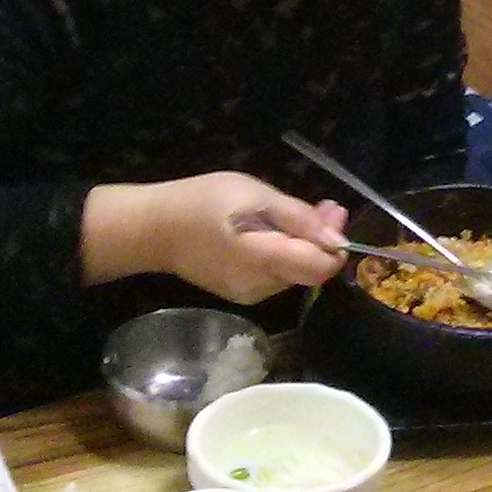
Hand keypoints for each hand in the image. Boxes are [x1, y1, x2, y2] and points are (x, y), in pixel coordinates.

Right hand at [79, 174, 346, 303]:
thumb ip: (298, 218)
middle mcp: (262, 287)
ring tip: (285, 214)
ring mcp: (249, 294)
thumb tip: (337, 237)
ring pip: (293, 273)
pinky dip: (281, 255)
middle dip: (319, 239)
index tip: (332, 213)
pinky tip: (266, 232)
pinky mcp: (239, 293)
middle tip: (318, 205)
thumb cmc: (204, 203)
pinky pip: (274, 276)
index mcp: (266, 262)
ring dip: (300, 246)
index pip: (322, 269)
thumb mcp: (255, 196)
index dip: (335, 243)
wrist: (154, 229)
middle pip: (309, 270)